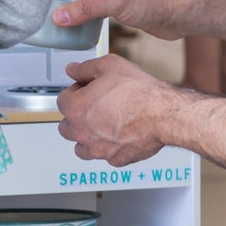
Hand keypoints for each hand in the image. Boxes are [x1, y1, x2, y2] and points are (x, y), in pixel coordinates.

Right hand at [51, 0, 184, 39]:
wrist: (176, 15)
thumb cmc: (153, 1)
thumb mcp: (113, 3)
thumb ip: (84, 10)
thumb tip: (59, 16)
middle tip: (48, 2)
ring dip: (73, 2)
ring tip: (59, 14)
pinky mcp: (121, 8)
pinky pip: (97, 7)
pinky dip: (86, 14)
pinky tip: (80, 24)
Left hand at [56, 56, 179, 166]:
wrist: (164, 114)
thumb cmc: (139, 92)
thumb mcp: (109, 65)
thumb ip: (85, 68)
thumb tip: (72, 69)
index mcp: (75, 109)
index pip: (62, 100)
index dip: (76, 91)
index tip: (88, 89)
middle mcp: (82, 132)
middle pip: (66, 126)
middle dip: (77, 116)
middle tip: (94, 106)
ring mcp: (97, 149)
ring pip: (81, 146)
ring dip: (87, 136)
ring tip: (103, 124)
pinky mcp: (115, 159)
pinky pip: (105, 155)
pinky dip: (109, 147)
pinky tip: (120, 134)